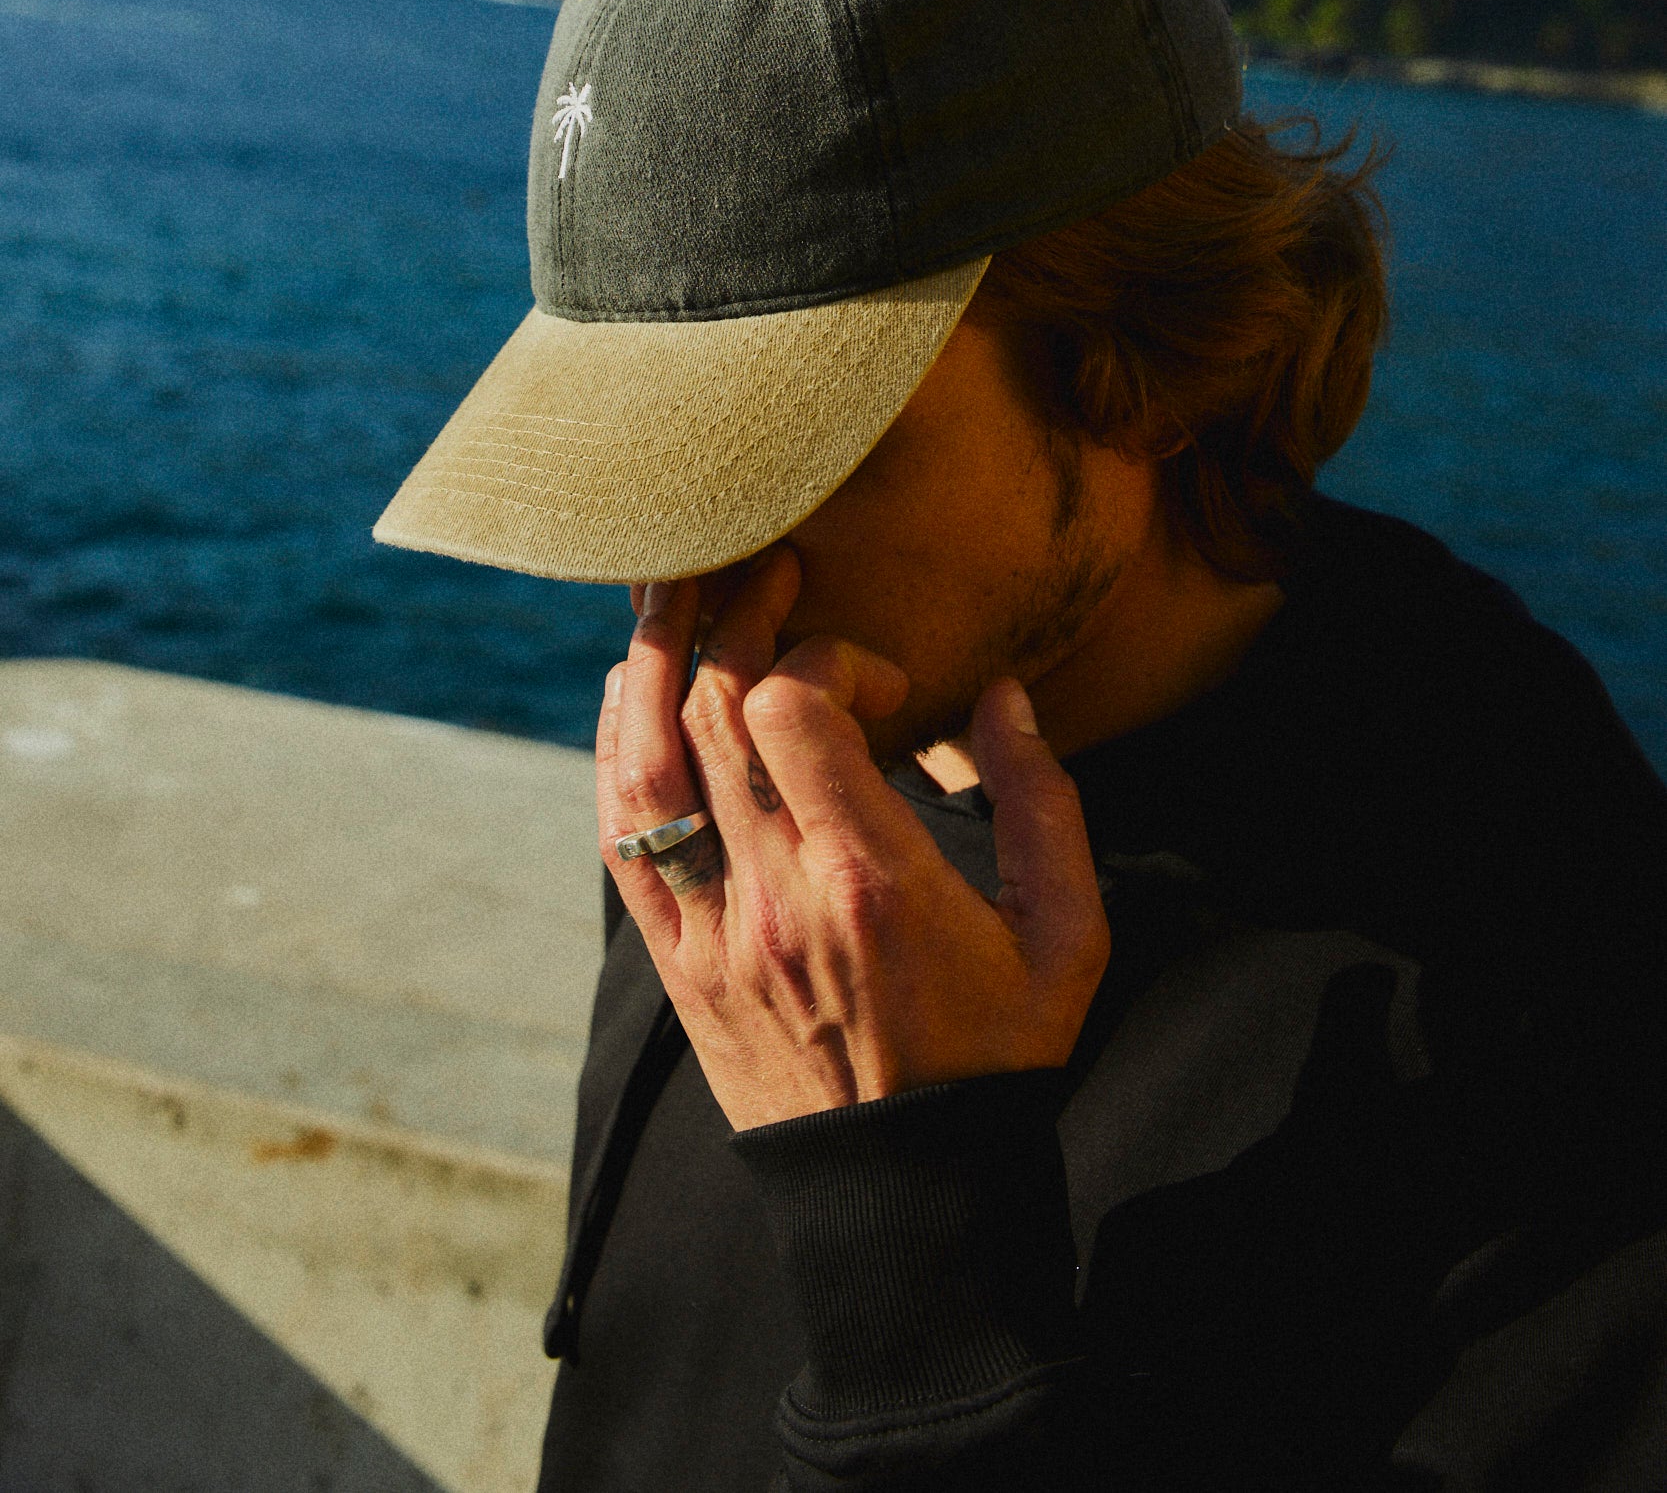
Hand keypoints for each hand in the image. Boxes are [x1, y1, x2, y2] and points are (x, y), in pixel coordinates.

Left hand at [597, 549, 1110, 1129]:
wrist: (909, 1198)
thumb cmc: (998, 1059)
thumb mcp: (1065, 939)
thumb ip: (1044, 805)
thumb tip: (1005, 696)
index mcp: (872, 883)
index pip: (796, 712)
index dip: (830, 657)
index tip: (885, 684)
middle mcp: (776, 899)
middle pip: (715, 712)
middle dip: (737, 619)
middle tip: (769, 572)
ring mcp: (712, 933)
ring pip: (646, 761)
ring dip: (652, 660)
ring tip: (675, 591)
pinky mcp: (676, 964)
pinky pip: (620, 837)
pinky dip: (614, 748)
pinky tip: (627, 692)